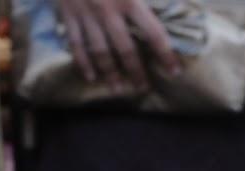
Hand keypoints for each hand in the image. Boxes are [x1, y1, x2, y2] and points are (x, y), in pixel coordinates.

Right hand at [54, 0, 179, 93]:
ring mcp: (86, 16)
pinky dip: (83, 63)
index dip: (166, 54)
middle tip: (144, 88)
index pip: (153, 33)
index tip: (174, 71)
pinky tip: (91, 77)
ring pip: (100, 52)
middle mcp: (108, 12)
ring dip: (110, 73)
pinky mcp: (68, 15)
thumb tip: (175, 1)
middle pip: (125, 50)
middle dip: (136, 71)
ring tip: (118, 89)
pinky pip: (76, 44)